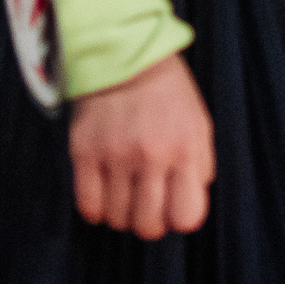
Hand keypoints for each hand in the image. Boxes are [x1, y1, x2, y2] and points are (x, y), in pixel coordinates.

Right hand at [69, 52, 214, 238]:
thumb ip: (200, 166)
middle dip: (151, 223)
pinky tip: (105, 194)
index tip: (175, 209)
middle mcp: (150, 157)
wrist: (125, 58)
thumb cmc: (168, 95)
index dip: (181, 218)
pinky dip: (97, 209)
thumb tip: (191, 204)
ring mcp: (114, 157)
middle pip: (148, 225)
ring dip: (123, 214)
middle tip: (149, 207)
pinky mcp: (83, 153)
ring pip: (117, 219)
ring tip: (127, 195)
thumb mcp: (199, 124)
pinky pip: (88, 205)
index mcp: (184, 149)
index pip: (186, 215)